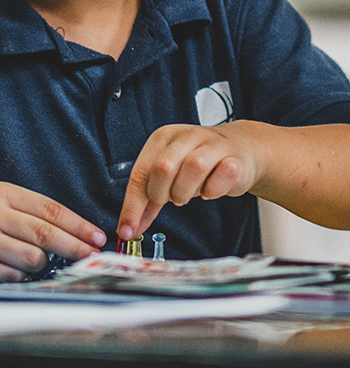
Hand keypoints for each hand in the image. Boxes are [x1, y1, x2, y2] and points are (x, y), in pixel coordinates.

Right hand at [0, 182, 105, 280]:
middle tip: (92, 256)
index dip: (78, 225)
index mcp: (0, 192)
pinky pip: (14, 275)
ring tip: (30, 261)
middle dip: (75, 247)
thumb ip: (30, 213)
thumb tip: (77, 235)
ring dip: (41, 265)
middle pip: (45, 234)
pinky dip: (19, 276)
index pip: (50, 209)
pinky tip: (8, 269)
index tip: (97, 237)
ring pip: (33, 258)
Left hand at [117, 122, 259, 239]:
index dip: (132, 205)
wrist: (240, 150)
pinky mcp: (235, 158)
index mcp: (162, 138)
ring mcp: (212, 145)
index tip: (127, 230)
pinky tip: (210, 189)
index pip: (140, 173)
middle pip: (163, 168)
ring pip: (193, 168)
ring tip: (188, 194)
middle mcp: (185, 137)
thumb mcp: (168, 176)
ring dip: (186, 192)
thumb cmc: (197, 164)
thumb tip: (129, 229)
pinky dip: (213, 190)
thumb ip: (147, 200)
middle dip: (162, 194)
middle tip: (170, 199)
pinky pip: (222, 176)